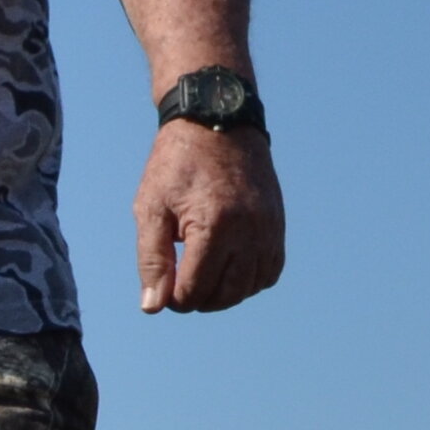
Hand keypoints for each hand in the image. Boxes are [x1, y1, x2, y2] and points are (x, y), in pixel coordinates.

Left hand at [136, 121, 285, 313]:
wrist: (217, 122)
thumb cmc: (178, 164)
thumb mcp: (151, 207)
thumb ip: (152, 259)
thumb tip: (153, 307)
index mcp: (215, 225)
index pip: (196, 289)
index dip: (174, 299)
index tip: (162, 287)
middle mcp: (249, 231)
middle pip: (226, 295)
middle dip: (198, 300)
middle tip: (178, 285)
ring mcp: (269, 229)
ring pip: (250, 288)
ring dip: (224, 294)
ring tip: (201, 278)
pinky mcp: (278, 225)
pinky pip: (270, 271)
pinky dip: (249, 281)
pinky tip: (227, 270)